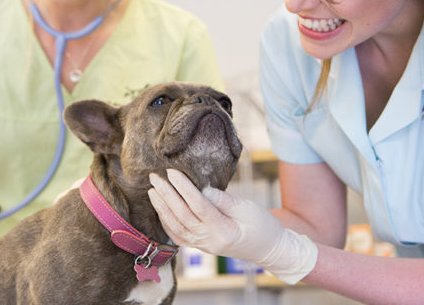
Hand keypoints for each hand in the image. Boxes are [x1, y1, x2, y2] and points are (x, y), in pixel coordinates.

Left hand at [148, 169, 317, 283]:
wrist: (271, 250)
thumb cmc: (263, 226)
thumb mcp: (248, 209)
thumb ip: (223, 200)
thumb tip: (202, 188)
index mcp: (224, 231)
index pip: (199, 207)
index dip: (184, 188)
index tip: (172, 172)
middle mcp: (210, 242)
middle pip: (182, 216)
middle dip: (166, 195)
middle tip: (155, 177)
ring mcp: (204, 246)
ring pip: (176, 228)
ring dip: (162, 208)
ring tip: (152, 190)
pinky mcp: (202, 246)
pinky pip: (179, 237)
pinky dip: (166, 223)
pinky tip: (160, 210)